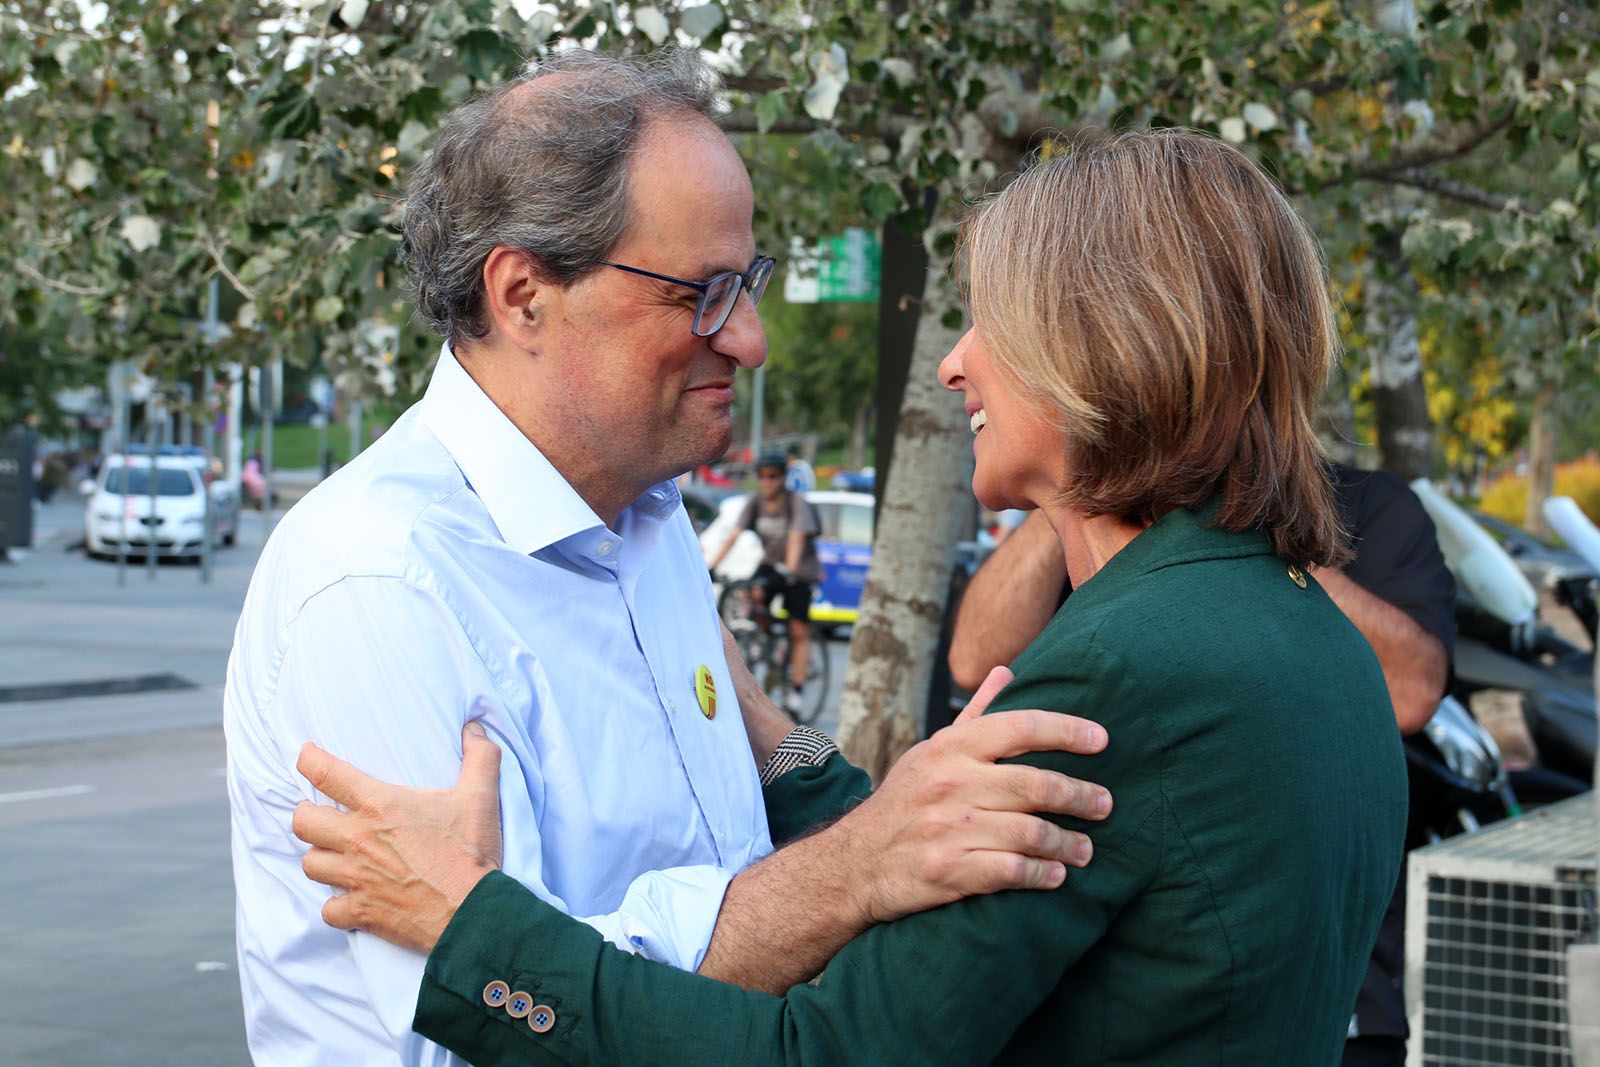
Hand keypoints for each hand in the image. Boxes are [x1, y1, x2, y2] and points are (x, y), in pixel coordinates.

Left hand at [291, 722, 503, 953]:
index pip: (326, 774)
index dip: (308, 760)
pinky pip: (328, 909)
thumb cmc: (471, 853)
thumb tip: (474, 728)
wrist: (472, 912)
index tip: (307, 756)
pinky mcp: (360, 911)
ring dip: (320, 858)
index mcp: (380, 806)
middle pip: (302, 822)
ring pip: (310, 865)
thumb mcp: (481, 797)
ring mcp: (355, 878)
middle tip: (321, 814)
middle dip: (307, 815)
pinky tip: (349, 897)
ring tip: (333, 855)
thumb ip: (479, 757)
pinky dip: (335, 904)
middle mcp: (358, 840)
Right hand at [839, 666, 1112, 924]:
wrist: (853, 864)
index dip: (1067, 730)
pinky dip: (1042, 875)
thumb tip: (1007, 671)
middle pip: (1036, 784)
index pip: (1020, 726)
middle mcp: (950, 784)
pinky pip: (1012, 871)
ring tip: (1086, 849)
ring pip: (1031, 833)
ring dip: (1068, 843)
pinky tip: (1056, 876)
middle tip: (1105, 805)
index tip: (1102, 740)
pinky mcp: (949, 872)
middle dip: (1081, 796)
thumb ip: (974, 715)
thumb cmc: (902, 803)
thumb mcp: (930, 752)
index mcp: (950, 748)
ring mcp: (949, 829)